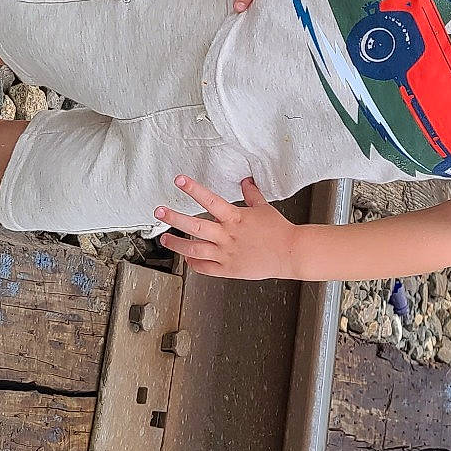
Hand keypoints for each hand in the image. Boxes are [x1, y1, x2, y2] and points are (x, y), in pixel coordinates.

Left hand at [155, 176, 298, 278]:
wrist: (291, 254)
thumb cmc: (279, 231)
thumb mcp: (264, 208)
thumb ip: (251, 195)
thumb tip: (246, 181)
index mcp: (236, 218)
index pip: (210, 200)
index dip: (194, 189)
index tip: (179, 180)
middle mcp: (227, 236)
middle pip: (195, 226)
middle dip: (174, 218)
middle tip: (159, 211)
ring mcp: (226, 254)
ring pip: (194, 249)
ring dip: (177, 244)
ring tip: (165, 239)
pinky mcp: (228, 270)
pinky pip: (205, 268)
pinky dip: (193, 263)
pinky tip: (187, 258)